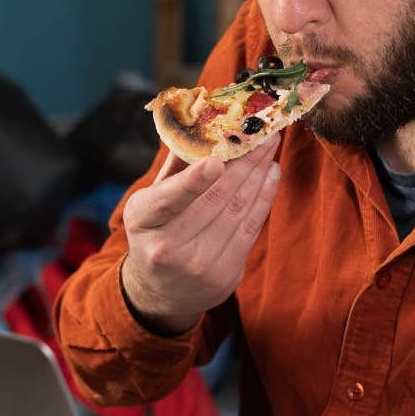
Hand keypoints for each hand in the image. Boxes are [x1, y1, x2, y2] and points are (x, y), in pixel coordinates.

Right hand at [119, 137, 281, 334]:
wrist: (160, 292)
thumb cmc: (155, 232)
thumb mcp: (150, 201)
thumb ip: (174, 167)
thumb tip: (200, 123)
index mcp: (143, 221)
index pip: (168, 200)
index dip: (193, 181)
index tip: (217, 160)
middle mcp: (168, 248)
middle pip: (214, 199)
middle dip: (243, 161)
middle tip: (262, 131)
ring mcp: (199, 266)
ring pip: (237, 210)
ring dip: (259, 174)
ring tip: (270, 146)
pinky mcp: (225, 276)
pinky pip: (250, 229)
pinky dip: (264, 197)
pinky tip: (271, 174)